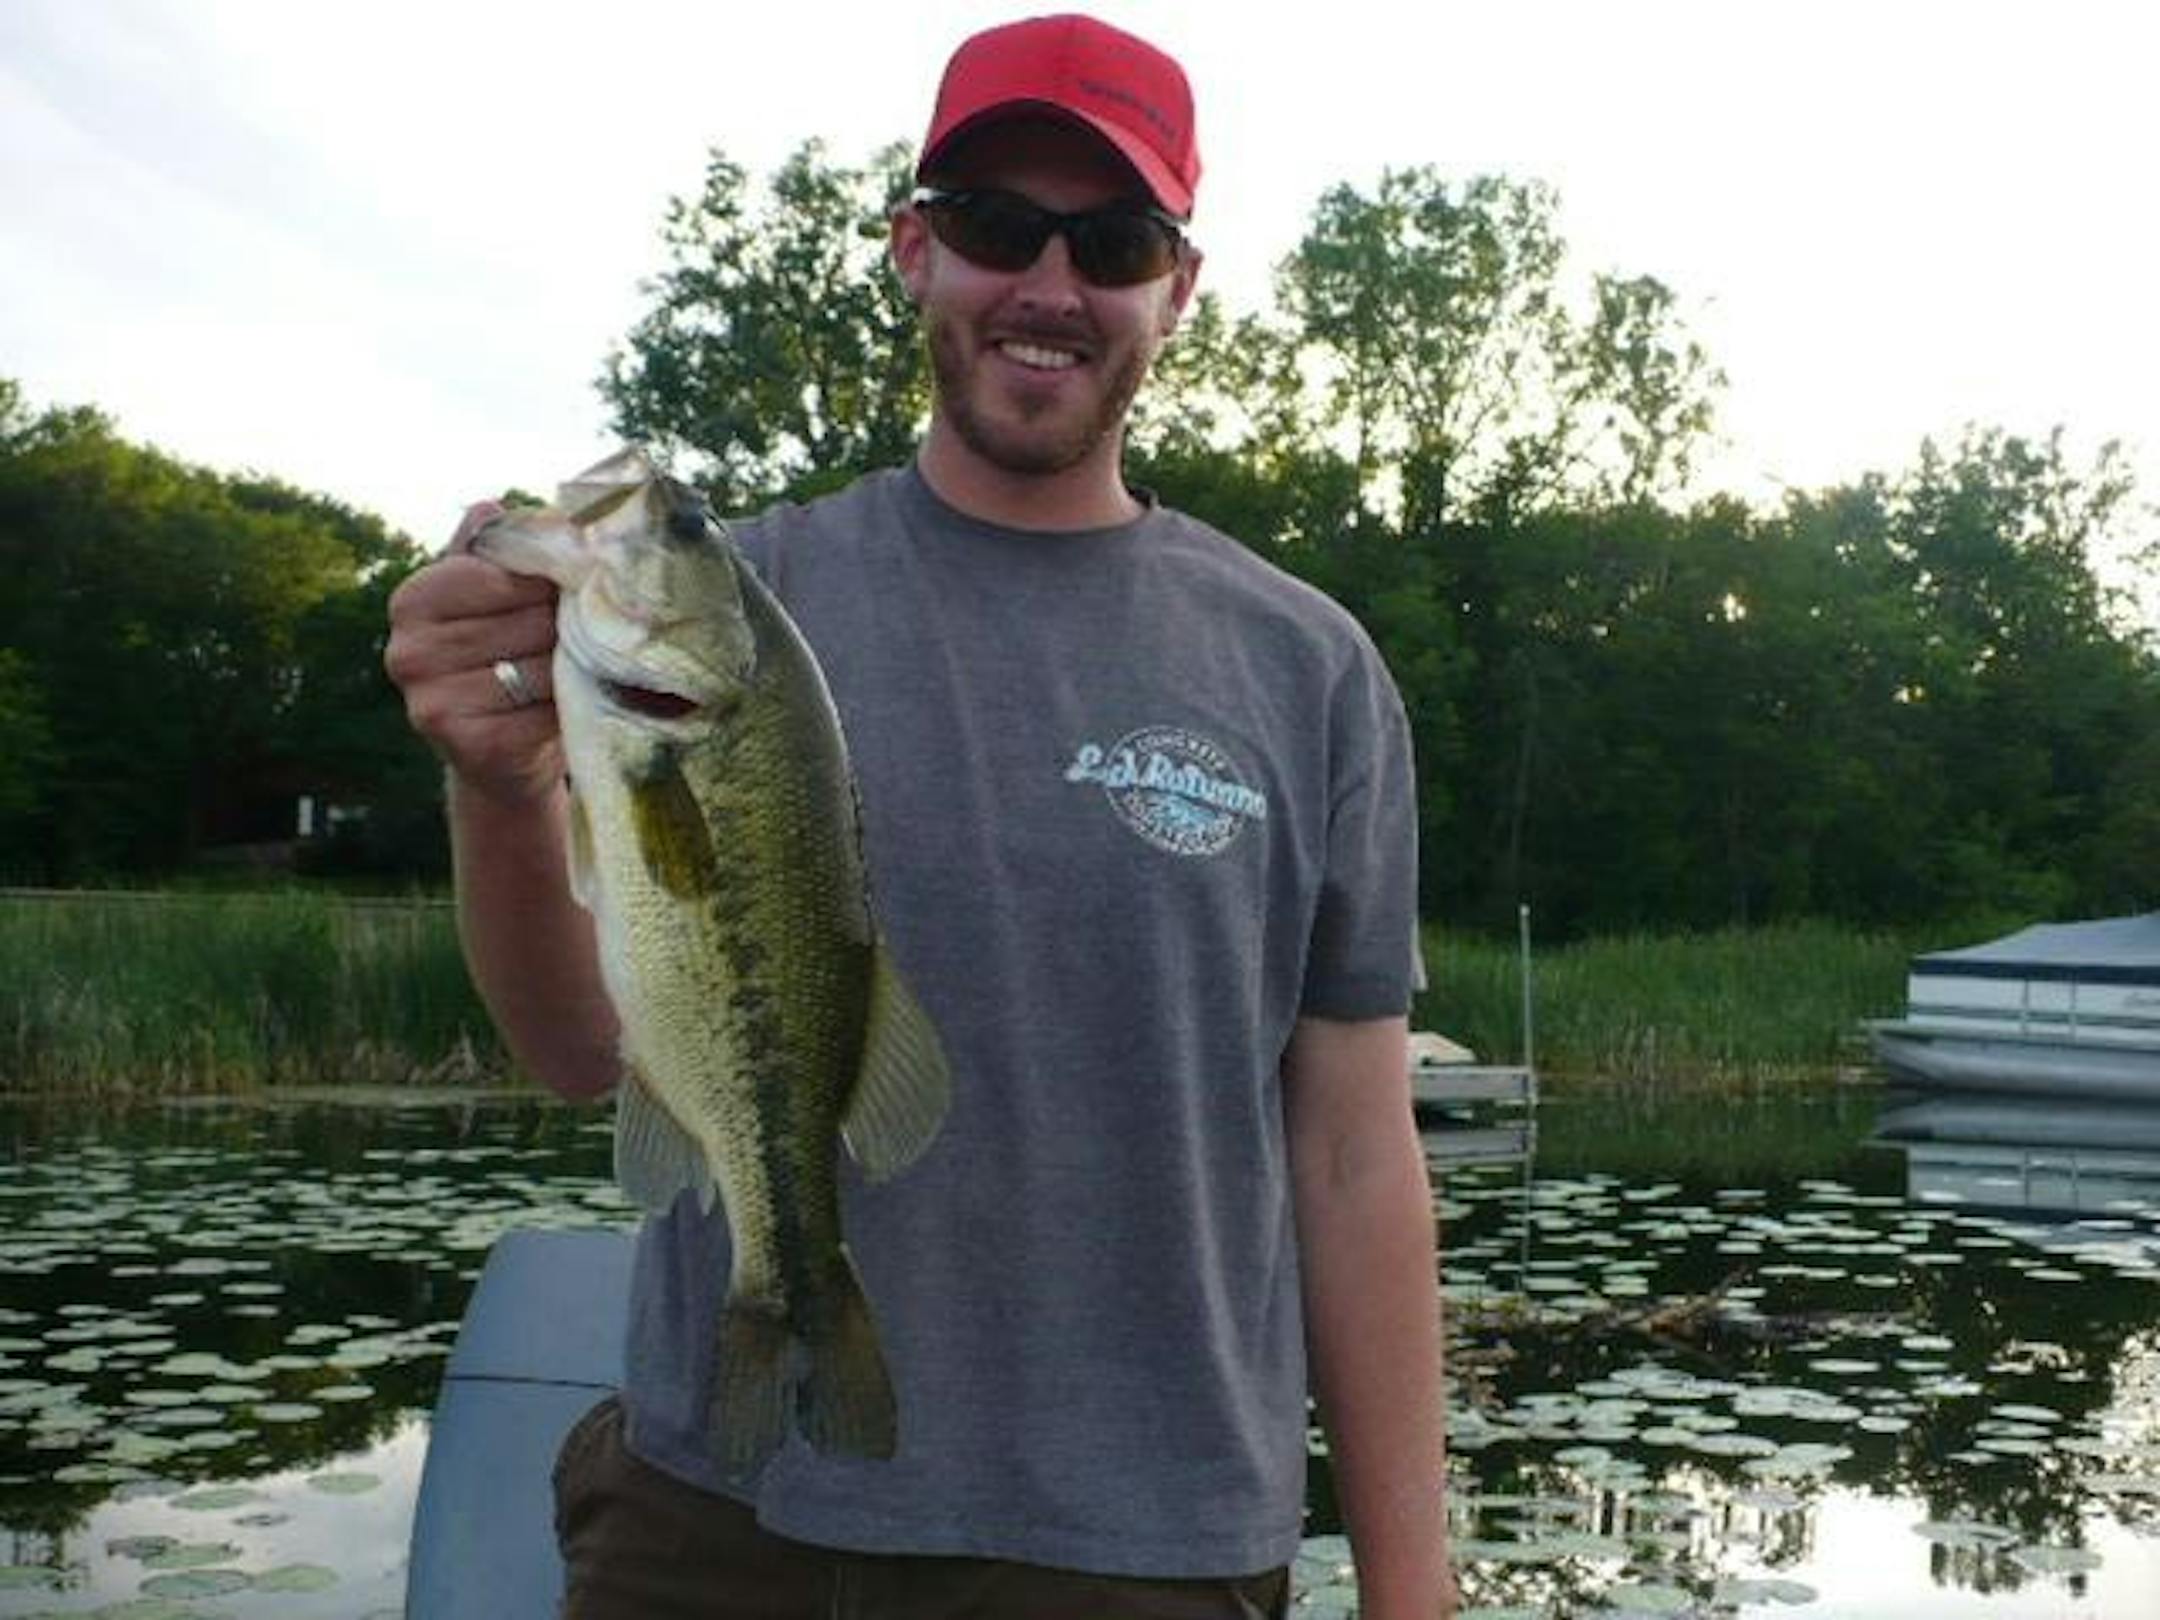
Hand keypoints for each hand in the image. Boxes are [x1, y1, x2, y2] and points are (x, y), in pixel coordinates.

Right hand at [384, 502, 562, 805]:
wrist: (503, 758)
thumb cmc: (506, 660)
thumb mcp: (495, 599)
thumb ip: (494, 551)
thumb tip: (491, 506)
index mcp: (412, 600)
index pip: (503, 572)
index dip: (549, 582)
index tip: (563, 593)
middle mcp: (408, 652)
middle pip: (529, 619)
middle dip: (564, 627)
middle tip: (571, 642)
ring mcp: (432, 703)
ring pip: (543, 665)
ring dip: (572, 669)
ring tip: (569, 674)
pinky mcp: (469, 746)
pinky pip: (546, 711)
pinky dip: (569, 709)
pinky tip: (562, 711)